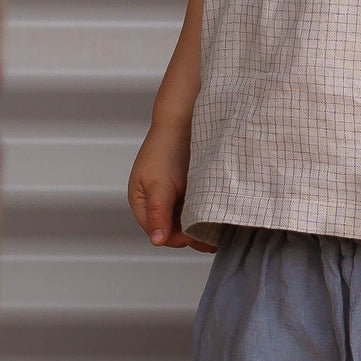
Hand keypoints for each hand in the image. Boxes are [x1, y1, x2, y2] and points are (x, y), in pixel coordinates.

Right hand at [128, 124, 217, 252]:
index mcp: (141, 203)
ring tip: (219, 230)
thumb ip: (158, 213)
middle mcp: (156, 203)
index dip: (177, 238)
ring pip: (187, 221)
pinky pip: (197, 209)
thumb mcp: (159, 185)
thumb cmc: (166, 148)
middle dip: (191, 235)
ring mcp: (174, 196)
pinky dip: (206, 214)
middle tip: (214, 239)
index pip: (158, 232)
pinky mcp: (189, 190)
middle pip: (174, 230)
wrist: (185, 121)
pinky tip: (219, 216)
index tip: (196, 237)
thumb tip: (156, 240)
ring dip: (201, 226)